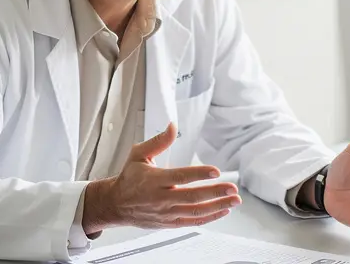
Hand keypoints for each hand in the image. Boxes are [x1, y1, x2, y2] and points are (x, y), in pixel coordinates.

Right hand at [82, 122, 240, 234]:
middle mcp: (161, 199)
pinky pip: (192, 222)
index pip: (180, 177)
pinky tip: (223, 211)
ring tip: (234, 200)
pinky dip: (209, 218)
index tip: (216, 171)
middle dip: (215, 193)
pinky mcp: (169, 223)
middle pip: (191, 197)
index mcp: (154, 180)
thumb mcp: (138, 155)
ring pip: (195, 212)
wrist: (116, 205)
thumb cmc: (129, 178)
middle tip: (232, 188)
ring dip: (217, 206)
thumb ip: (159, 141)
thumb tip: (173, 125)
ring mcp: (166, 213)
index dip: (199, 174)